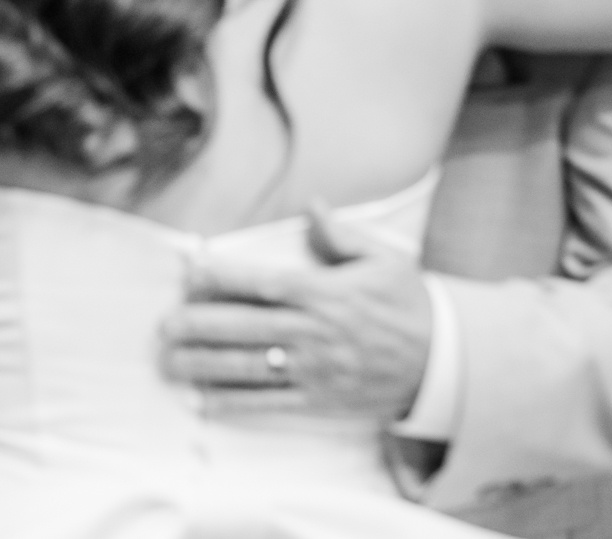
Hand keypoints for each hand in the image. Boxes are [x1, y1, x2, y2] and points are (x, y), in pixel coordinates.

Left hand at [158, 206, 433, 420]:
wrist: (447, 363)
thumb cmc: (410, 306)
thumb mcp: (382, 260)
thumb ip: (341, 235)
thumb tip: (313, 206)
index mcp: (323, 293)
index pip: (261, 284)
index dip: (221, 278)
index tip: (190, 274)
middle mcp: (313, 332)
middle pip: (244, 327)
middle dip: (199, 326)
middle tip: (164, 326)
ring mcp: (314, 370)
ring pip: (249, 368)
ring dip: (205, 366)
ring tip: (170, 362)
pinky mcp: (320, 401)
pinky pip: (270, 405)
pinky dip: (235, 405)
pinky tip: (204, 403)